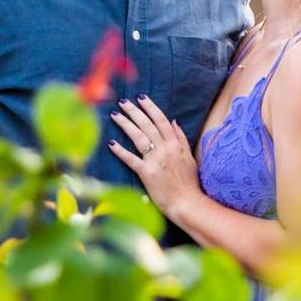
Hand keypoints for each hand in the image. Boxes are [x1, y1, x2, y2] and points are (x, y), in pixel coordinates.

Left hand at [107, 96, 198, 213]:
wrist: (187, 202)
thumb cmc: (189, 182)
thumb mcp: (189, 156)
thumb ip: (181, 138)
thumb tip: (174, 121)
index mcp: (176, 144)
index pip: (161, 120)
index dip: (150, 108)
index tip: (141, 98)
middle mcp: (165, 149)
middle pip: (147, 125)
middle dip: (134, 111)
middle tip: (123, 101)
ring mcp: (155, 161)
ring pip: (138, 137)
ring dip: (126, 124)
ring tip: (115, 114)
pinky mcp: (147, 173)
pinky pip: (131, 159)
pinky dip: (120, 151)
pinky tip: (111, 143)